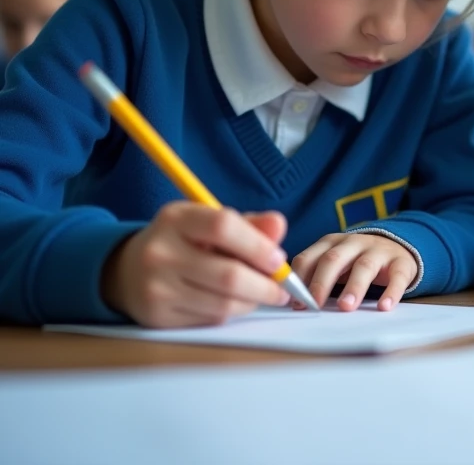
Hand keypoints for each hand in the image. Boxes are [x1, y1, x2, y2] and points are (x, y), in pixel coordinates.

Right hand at [101, 203, 290, 327]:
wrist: (128, 270)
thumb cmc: (183, 242)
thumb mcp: (209, 223)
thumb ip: (248, 225)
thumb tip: (279, 225)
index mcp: (176, 218)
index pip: (223, 226)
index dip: (258, 245)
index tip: (279, 260)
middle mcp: (161, 251)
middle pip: (228, 275)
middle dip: (265, 285)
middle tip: (282, 289)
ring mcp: (156, 287)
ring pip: (223, 303)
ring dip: (252, 301)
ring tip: (262, 294)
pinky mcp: (157, 316)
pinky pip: (210, 318)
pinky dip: (231, 313)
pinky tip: (234, 303)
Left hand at [290, 233, 417, 310]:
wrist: (398, 246)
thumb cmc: (356, 260)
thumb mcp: (335, 261)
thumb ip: (315, 274)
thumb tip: (291, 302)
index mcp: (331, 242)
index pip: (309, 257)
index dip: (299, 280)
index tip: (294, 303)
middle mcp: (353, 242)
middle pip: (333, 258)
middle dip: (322, 282)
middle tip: (314, 306)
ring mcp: (378, 250)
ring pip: (364, 266)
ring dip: (354, 287)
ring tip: (346, 307)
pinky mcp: (401, 262)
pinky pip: (397, 276)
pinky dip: (392, 292)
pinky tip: (384, 307)